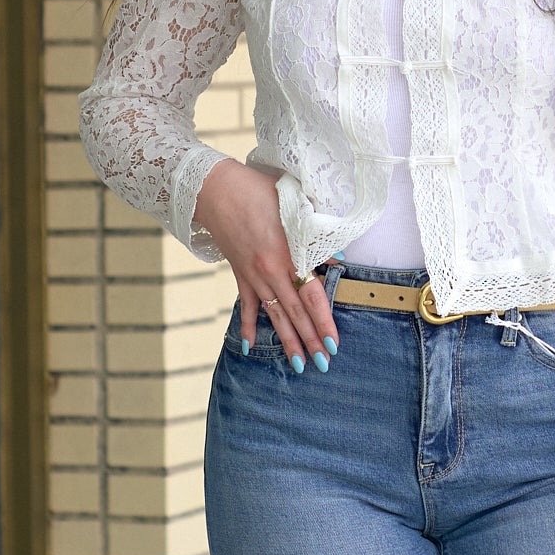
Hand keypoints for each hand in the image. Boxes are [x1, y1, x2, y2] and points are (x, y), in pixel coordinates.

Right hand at [192, 161, 337, 374]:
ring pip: (274, 314)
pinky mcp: (239, 274)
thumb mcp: (294, 206)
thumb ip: (317, 235)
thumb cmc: (259, 191)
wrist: (215, 189)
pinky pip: (247, 306)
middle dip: (310, 340)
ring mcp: (253, 276)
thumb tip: (338, 259)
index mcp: (287, 254)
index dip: (324, 322)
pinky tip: (250, 347)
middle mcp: (270, 271)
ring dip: (287, 341)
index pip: (311, 296)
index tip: (334, 344)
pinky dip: (248, 326)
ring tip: (298, 365)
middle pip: (295, 312)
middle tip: (323, 365)